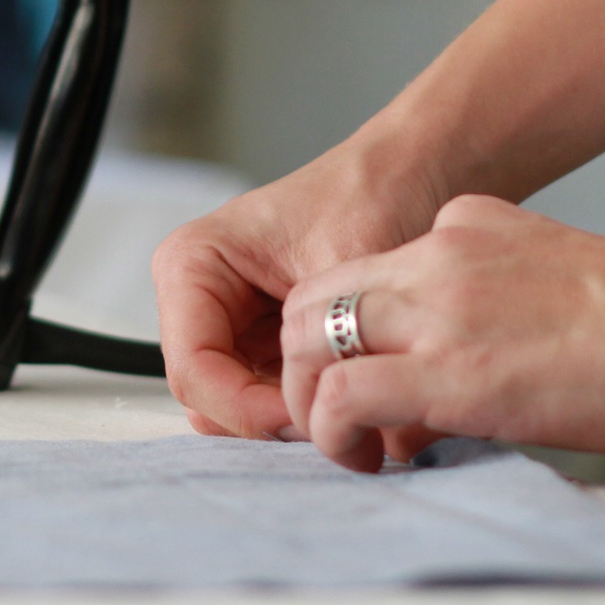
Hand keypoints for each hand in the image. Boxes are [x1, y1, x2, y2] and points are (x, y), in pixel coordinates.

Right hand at [153, 132, 445, 442]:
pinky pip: (262, 399)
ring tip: (343, 414)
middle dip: (265, 421)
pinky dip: (299, 410)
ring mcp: (225, 322)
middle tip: (331, 428)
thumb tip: (316, 423)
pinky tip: (343, 401)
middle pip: (206, 395)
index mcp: (192, 264)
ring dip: (283, 421)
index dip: (247, 410)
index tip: (310, 420)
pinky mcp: (258, 342)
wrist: (412, 176)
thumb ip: (318, 348)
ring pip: (232, 406)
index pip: (194, 371)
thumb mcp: (343, 270)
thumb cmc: (373, 196)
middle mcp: (197, 296)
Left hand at [276, 196, 604, 471]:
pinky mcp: (443, 370)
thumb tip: (483, 349)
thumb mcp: (553, 271)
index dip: (348, 335)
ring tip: (349, 448)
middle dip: (303, 365)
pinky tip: (368, 460)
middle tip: (337, 421)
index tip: (371, 385)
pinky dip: (330, 434)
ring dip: (305, 403)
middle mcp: (431, 256)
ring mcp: (432, 308)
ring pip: (302, 340)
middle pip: (308, 299)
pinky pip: (337, 395)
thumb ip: (501, 286)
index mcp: (460, 228)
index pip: (361, 273)